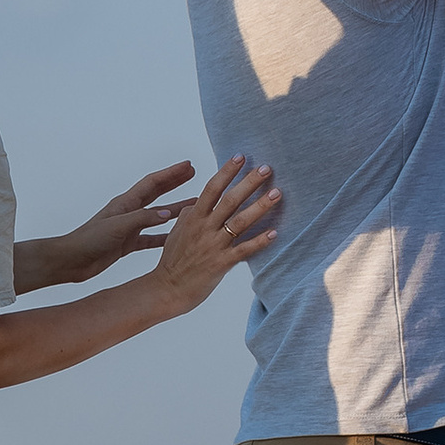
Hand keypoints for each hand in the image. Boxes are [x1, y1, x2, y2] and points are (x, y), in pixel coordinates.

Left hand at [52, 163, 194, 282]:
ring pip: (157, 216)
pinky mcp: (127, 243)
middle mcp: (129, 212)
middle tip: (193, 175)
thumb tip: (166, 214)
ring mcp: (129, 228)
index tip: (188, 166)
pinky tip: (177, 238)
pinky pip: (151, 238)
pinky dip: (165, 236)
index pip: (152, 183)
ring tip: (192, 205)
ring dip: (174, 209)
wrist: (72, 260)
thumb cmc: (89, 240)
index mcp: (125, 203)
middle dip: (175, 183)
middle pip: (157, 194)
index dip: (171, 174)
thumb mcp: (117, 227)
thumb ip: (142, 219)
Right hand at [147, 156, 280, 315]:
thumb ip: (188, 214)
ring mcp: (214, 245)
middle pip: (229, 200)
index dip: (226, 171)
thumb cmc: (173, 260)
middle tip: (267, 168)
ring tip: (277, 193)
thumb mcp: (177, 231)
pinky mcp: (221, 263)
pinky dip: (259, 241)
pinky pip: (244, 250)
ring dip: (260, 206)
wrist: (167, 288)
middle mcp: (204, 228)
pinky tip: (275, 232)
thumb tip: (197, 201)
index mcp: (193, 217)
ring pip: (240, 221)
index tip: (240, 156)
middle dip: (249, 182)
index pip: (211, 188)